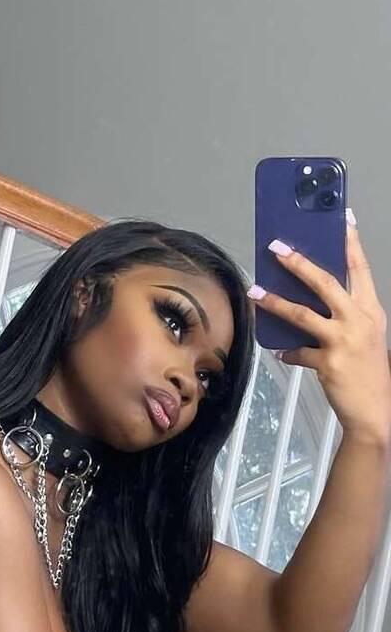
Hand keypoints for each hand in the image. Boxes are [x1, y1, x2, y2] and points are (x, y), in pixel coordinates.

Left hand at [247, 217, 390, 445]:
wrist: (376, 412)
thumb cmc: (367, 371)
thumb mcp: (363, 337)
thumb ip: (340, 317)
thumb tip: (307, 299)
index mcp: (371, 311)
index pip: (360, 269)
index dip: (350, 243)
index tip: (341, 219)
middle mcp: (360, 321)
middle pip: (326, 283)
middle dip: (299, 263)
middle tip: (276, 247)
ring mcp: (344, 341)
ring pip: (303, 313)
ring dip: (275, 302)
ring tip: (255, 291)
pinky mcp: (328, 362)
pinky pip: (297, 352)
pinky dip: (287, 351)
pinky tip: (281, 352)